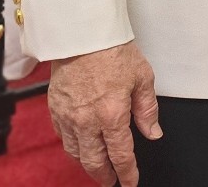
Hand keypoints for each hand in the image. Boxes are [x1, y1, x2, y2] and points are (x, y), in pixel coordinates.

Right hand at [48, 41, 160, 186]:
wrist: (82, 35)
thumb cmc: (113, 51)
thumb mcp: (142, 77)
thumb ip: (147, 109)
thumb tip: (153, 132)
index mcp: (112, 114)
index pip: (120, 154)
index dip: (127, 172)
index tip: (130, 181)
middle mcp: (87, 121)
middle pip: (94, 161)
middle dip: (104, 175)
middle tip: (112, 180)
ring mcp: (68, 117)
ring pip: (76, 153)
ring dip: (87, 164)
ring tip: (98, 167)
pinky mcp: (55, 110)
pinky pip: (63, 138)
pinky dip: (73, 147)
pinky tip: (80, 147)